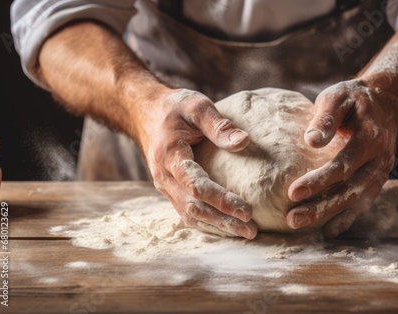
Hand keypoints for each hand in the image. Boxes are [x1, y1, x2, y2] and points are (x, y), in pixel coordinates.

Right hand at [136, 88, 257, 238]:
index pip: (197, 186)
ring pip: (190, 215)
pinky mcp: (170, 190)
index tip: (247, 211)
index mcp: (170, 156)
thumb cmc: (175, 108)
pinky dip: (208, 223)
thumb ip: (218, 124)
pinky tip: (228, 228)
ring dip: (217, 226)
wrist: (146, 113)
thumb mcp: (196, 106)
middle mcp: (164, 176)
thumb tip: (244, 142)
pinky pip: (187, 213)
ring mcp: (165, 186)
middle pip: (194, 207)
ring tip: (245, 233)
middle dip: (223, 221)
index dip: (222, 200)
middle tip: (252, 230)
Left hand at [286, 79, 397, 237]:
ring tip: (299, 224)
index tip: (292, 192)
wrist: (387, 101)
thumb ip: (326, 118)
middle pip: (350, 190)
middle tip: (292, 219)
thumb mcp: (338, 97)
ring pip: (355, 200)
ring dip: (328, 216)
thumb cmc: (354, 99)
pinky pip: (363, 202)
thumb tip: (311, 141)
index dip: (318, 181)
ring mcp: (381, 172)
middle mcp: (379, 159)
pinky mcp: (377, 179)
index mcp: (370, 138)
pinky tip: (327, 231)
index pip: (342, 165)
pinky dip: (346, 218)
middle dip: (320, 207)